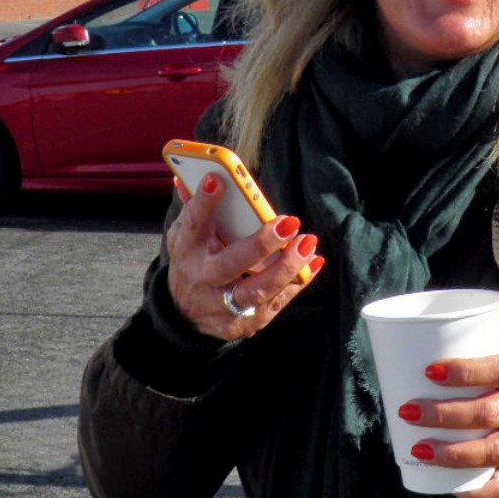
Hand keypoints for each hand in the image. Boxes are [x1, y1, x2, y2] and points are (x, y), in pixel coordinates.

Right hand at [167, 173, 323, 340]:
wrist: (186, 318)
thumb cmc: (192, 265)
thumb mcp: (184, 238)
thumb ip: (192, 208)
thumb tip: (186, 175)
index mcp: (188, 252)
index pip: (194, 226)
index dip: (204, 204)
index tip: (217, 179)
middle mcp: (205, 280)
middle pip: (232, 263)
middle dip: (261, 244)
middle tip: (289, 222)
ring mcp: (225, 305)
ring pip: (259, 289)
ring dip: (287, 266)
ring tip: (307, 242)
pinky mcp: (247, 321)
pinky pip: (278, 301)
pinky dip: (298, 281)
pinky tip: (313, 261)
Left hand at [396, 327, 498, 497]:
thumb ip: (480, 341)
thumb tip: (424, 343)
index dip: (463, 372)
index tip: (429, 372)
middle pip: (490, 413)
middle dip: (444, 415)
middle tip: (409, 412)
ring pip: (496, 451)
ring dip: (454, 455)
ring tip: (421, 450)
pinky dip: (479, 491)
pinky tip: (452, 486)